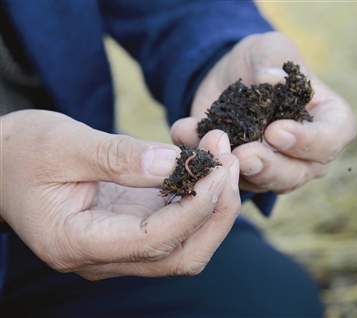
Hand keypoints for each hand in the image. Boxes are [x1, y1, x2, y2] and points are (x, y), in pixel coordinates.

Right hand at [1, 110, 239, 279]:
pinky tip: (205, 168)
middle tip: (231, 163)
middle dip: (215, 212)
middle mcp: (101, 257)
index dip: (194, 208)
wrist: (4, 163)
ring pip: (184, 246)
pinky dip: (197, 200)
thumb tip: (175, 163)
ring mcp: (118, 247)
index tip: (218, 169)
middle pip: (180, 255)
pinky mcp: (128, 229)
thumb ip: (119, 157)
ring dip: (213, 206)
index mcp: (76, 242)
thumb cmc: (22, 151)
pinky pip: (174, 226)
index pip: (153, 241)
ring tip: (224, 159)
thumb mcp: (65, 144)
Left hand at [171, 32, 355, 193]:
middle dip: (269, 166)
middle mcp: (305, 153)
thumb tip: (272, 80)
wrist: (228, 78)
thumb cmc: (260, 62)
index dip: (308, 141)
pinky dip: (206, 160)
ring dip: (237, 171)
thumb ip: (272, 62)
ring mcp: (275, 168)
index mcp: (327, 120)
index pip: (331, 138)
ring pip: (262, 183)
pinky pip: (228, 177)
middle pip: (296, 172)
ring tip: (214, 149)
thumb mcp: (268, 49)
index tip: (276, 131)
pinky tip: (185, 136)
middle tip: (244, 154)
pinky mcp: (244, 174)